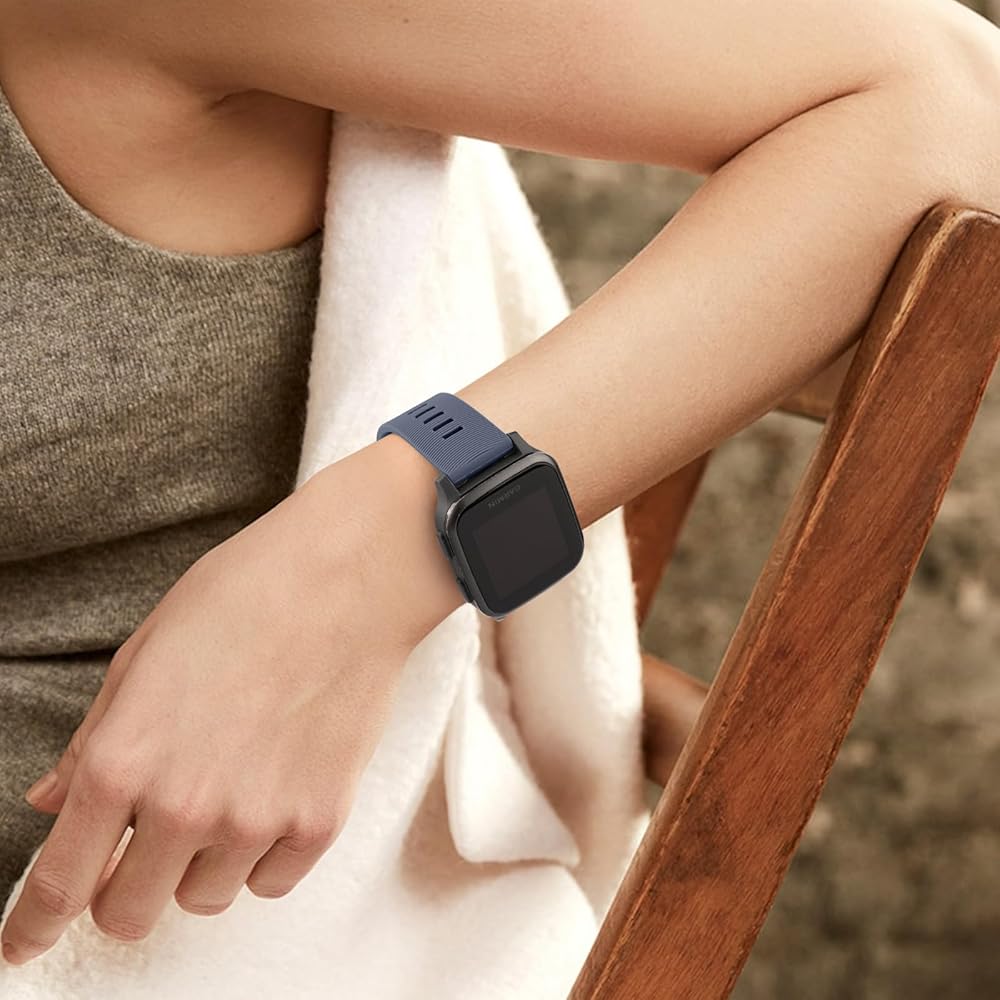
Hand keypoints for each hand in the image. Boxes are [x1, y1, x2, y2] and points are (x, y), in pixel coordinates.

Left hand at [1, 437, 457, 965]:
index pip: (58, 882)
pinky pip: (270, 882)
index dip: (30, 928)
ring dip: (199, 864)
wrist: (349, 580)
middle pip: (128, 914)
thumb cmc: (248, 595)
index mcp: (126, 759)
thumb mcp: (145, 652)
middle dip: (121, 890)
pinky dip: (261, 854)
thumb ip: (94, 739)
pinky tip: (270, 797)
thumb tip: (54, 797)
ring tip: (225, 795)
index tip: (23, 946)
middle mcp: (185, 805)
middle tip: (140, 849)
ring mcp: (257, 820)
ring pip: (203, 899)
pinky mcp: (319, 820)